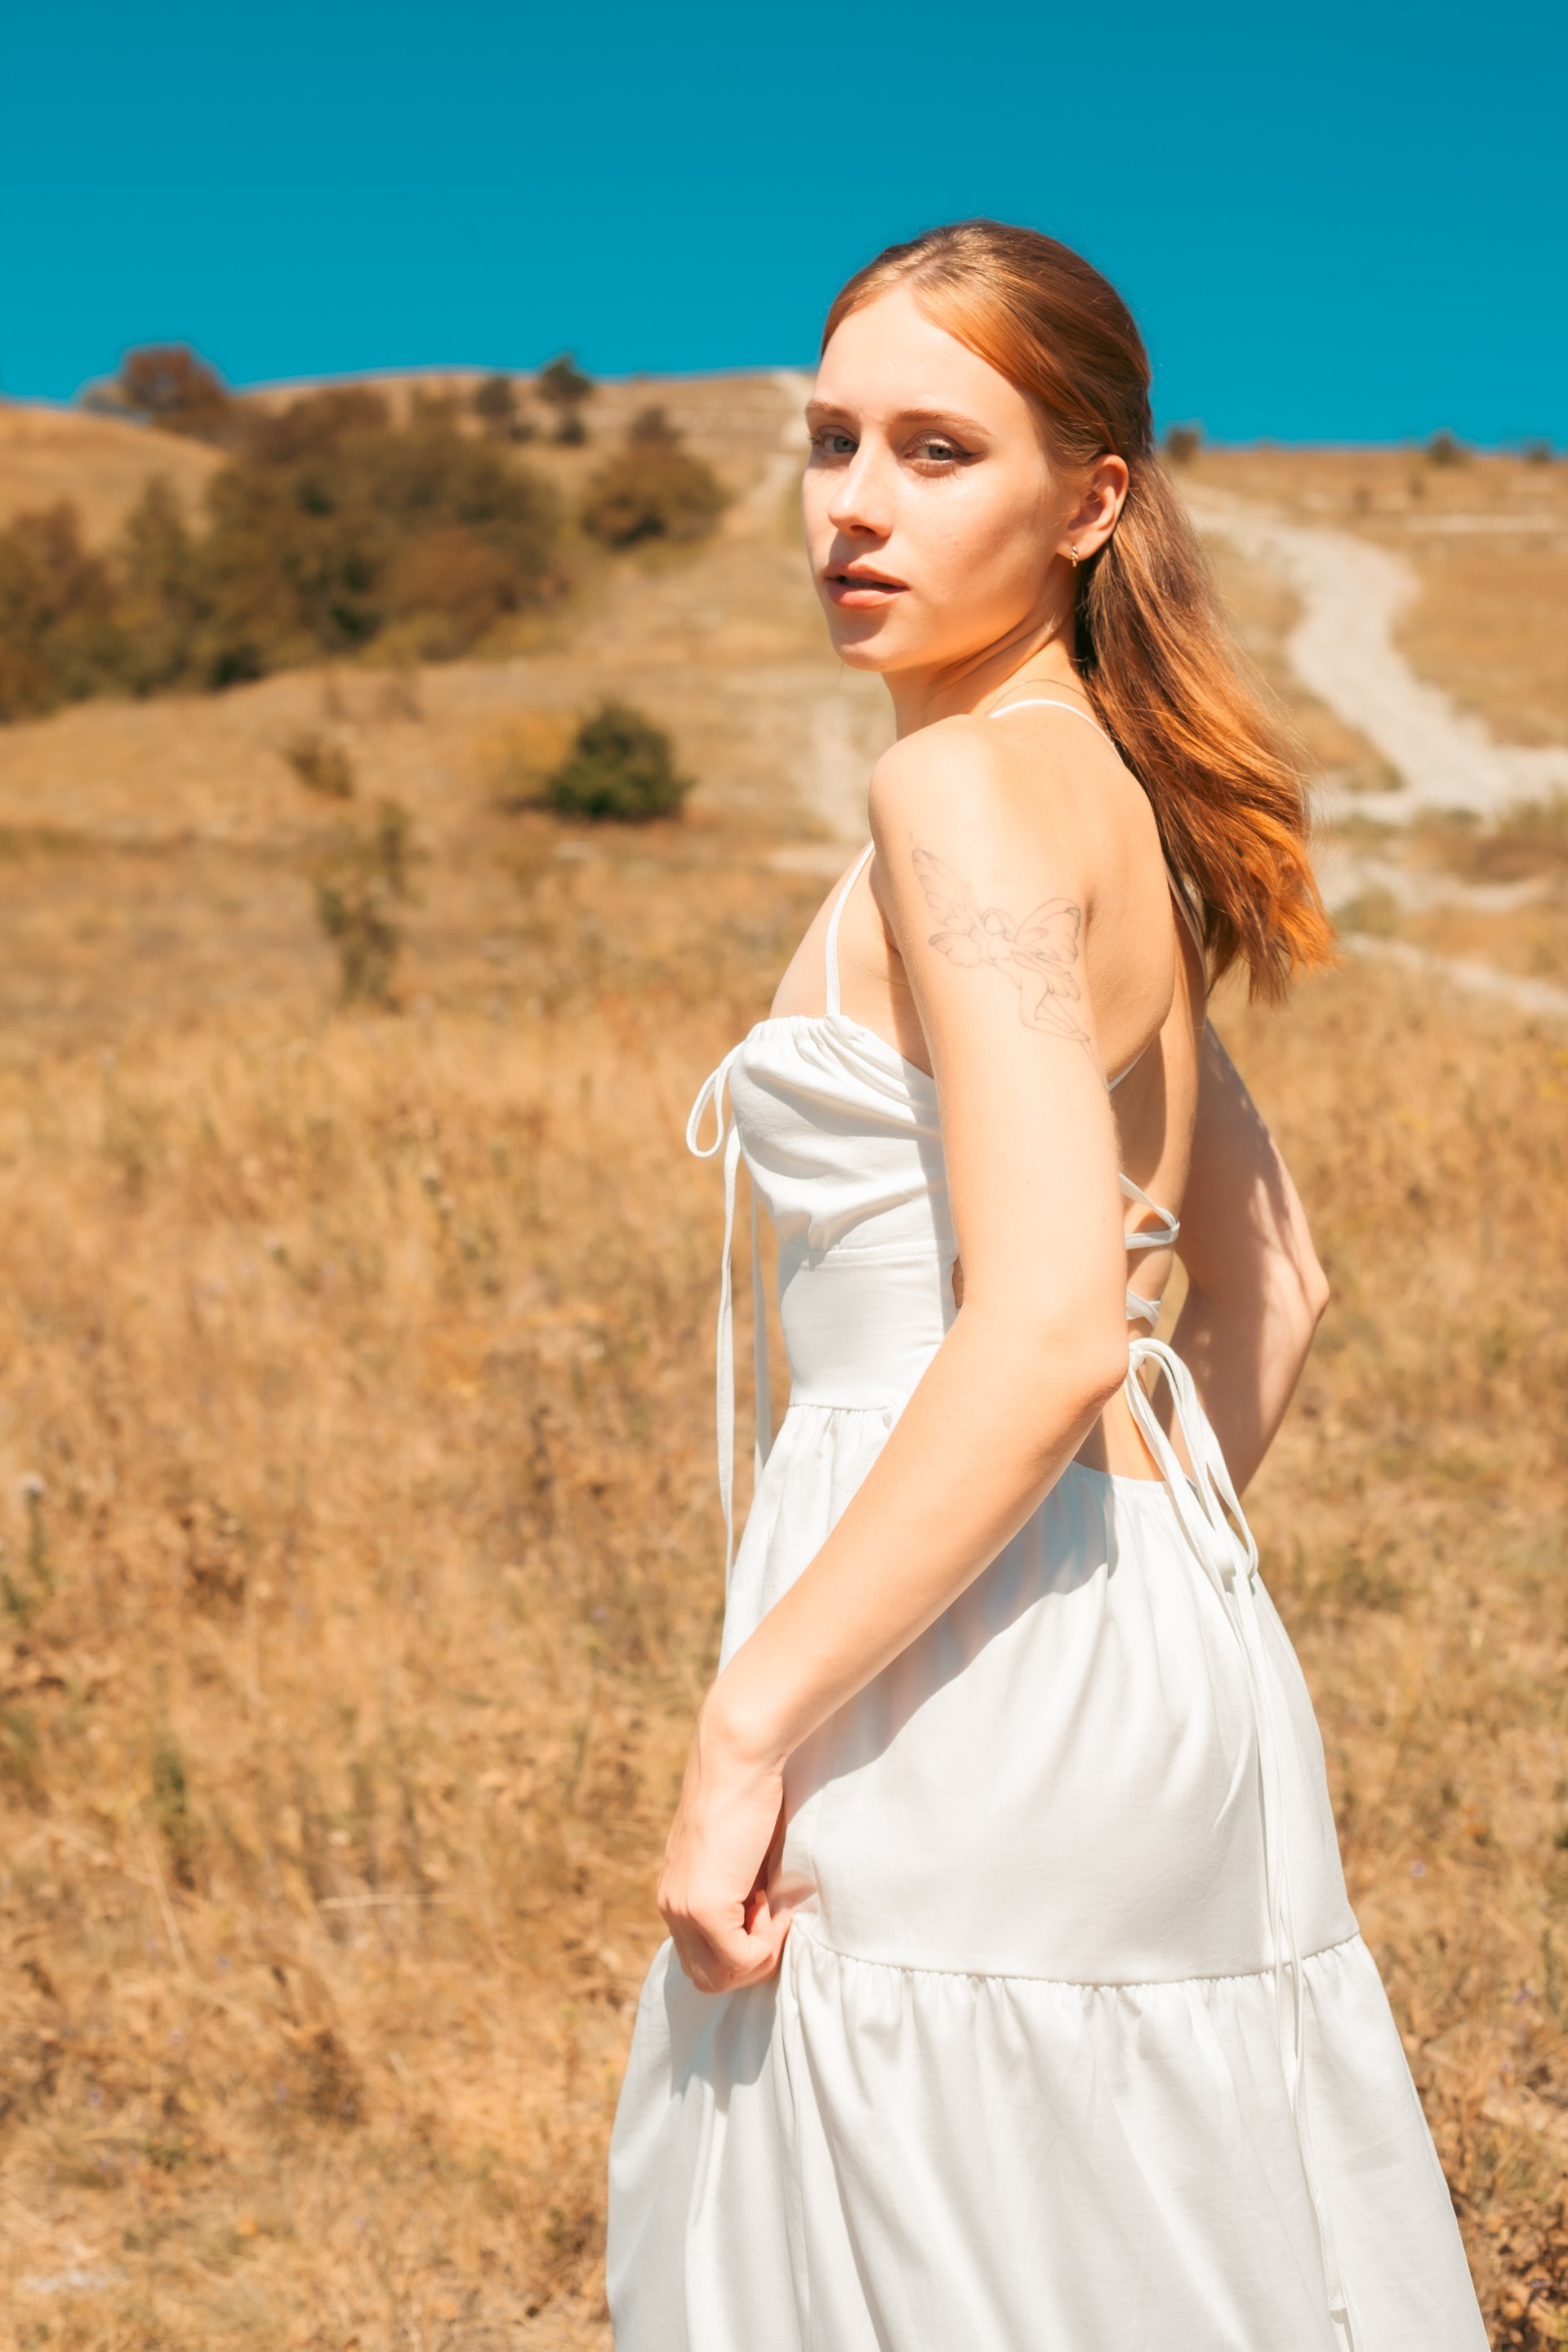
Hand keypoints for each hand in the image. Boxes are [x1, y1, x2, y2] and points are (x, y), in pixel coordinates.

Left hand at [657, 1693, 790, 1993]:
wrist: (738, 1760)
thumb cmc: (748, 1794)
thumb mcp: (738, 1853)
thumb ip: (738, 1887)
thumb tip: (762, 1917)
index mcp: (674, 1891)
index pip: (700, 1955)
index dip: (741, 1944)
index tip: (766, 1905)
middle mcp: (670, 1905)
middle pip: (706, 1976)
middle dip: (748, 1960)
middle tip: (772, 1917)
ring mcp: (683, 1909)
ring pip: (720, 1976)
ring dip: (757, 1955)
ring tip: (773, 1910)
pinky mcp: (703, 1907)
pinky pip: (740, 1959)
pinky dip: (767, 1944)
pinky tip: (775, 1906)